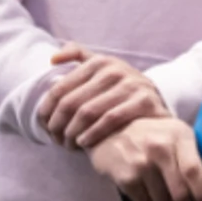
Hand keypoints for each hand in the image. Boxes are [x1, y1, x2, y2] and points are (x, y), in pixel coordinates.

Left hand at [40, 46, 170, 149]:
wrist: (157, 105)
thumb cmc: (120, 89)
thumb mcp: (103, 68)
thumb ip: (79, 56)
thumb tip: (52, 59)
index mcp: (100, 62)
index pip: (60, 88)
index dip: (47, 110)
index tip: (44, 126)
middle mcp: (115, 70)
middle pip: (71, 102)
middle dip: (58, 125)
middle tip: (55, 140)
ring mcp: (132, 84)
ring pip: (88, 112)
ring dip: (72, 133)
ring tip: (68, 144)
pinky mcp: (145, 101)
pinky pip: (110, 119)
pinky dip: (93, 133)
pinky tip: (85, 143)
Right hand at [90, 117, 201, 200]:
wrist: (111, 129)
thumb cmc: (151, 134)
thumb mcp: (175, 133)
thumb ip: (191, 154)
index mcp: (179, 135)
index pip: (194, 171)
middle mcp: (160, 148)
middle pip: (180, 192)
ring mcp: (141, 163)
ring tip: (164, 195)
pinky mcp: (126, 177)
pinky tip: (146, 190)